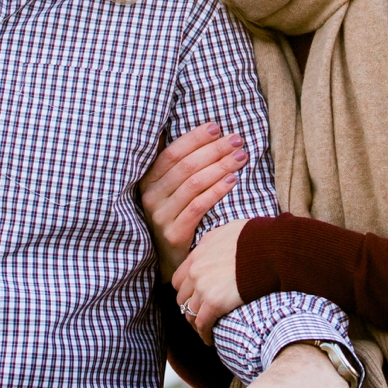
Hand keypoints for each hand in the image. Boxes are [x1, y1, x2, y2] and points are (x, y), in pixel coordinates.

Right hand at [138, 123, 244, 277]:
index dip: (194, 138)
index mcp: (148, 181)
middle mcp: (151, 197)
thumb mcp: (167, 191)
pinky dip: (216, 191)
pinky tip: (232, 180)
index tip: (216, 127)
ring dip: (220, 166)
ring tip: (240, 157)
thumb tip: (187, 131)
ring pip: (194, 184)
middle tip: (236, 140)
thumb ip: (175, 165)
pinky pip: (198, 206)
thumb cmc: (175, 216)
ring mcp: (160, 217)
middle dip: (214, 150)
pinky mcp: (174, 234)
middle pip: (186, 167)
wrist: (169, 261)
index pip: (172, 153)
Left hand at [172, 219, 247, 339]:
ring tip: (206, 330)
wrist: (270, 249)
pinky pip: (202, 324)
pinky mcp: (214, 303)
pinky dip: (204, 333)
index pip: (180, 278)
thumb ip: (215, 241)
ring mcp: (203, 287)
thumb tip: (217, 245)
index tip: (194, 297)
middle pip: (182, 297)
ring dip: (197, 322)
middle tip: (200, 315)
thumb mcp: (228, 231)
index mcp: (197, 254)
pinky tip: (210, 339)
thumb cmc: (257, 238)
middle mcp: (195, 271)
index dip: (186, 290)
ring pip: (190, 313)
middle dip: (189, 306)